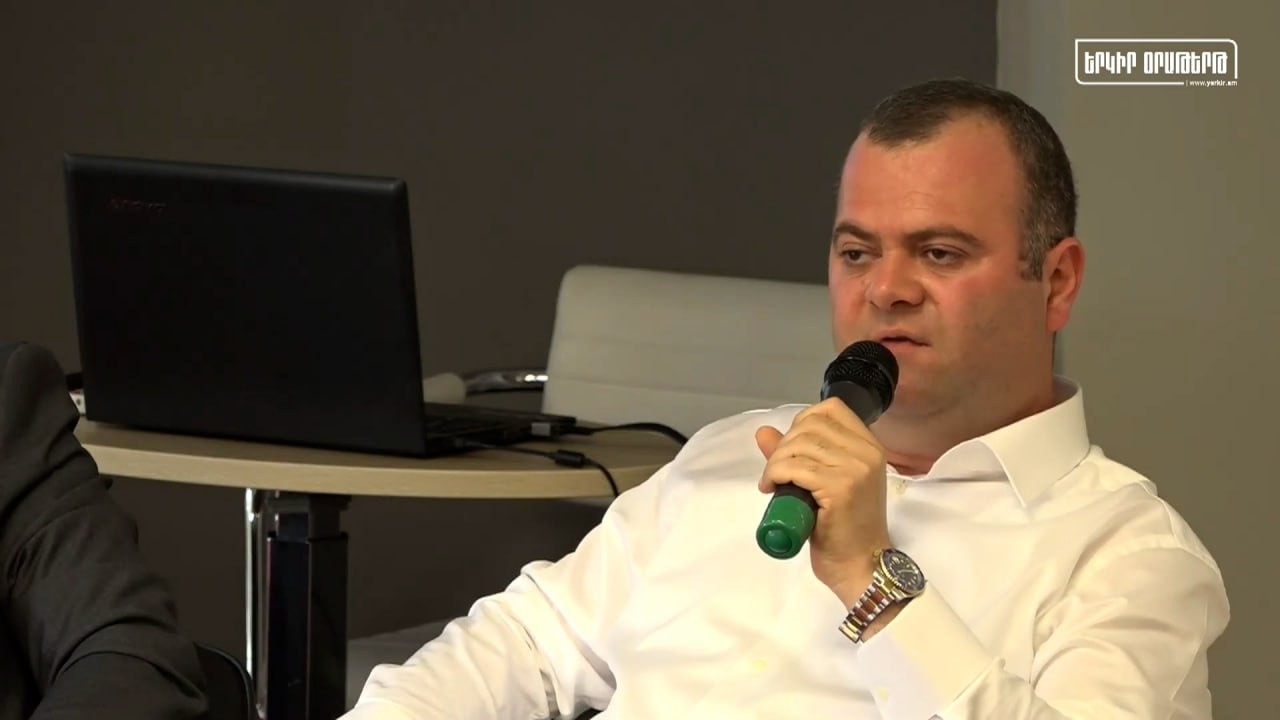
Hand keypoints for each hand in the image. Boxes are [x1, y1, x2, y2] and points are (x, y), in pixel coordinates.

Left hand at [756, 397, 891, 606]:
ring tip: (774, 484)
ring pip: (798, 445)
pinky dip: (775, 474)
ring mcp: (855, 468)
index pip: (830, 409)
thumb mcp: (822, 484)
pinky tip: (772, 489)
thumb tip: (763, 431)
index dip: (802, 422)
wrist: (861, 566)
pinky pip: (794, 467)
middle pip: (809, 425)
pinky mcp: (840, 487)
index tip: (791, 448)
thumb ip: (796, 454)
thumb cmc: (844, 530)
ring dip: (776, 462)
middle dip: (783, 445)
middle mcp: (866, 452)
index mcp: (869, 446)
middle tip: (777, 472)